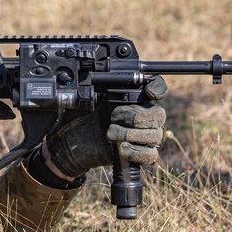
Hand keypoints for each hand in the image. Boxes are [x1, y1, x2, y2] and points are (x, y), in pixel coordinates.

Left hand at [43, 76, 166, 180]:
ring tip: (110, 133)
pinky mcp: (140, 155)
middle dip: (136, 116)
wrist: (73, 142)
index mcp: (134, 98)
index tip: (148, 91)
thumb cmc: (82, 117)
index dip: (157, 89)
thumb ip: (101, 86)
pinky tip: (122, 149)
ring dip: (131, 134)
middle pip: (158, 114)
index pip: (157, 89)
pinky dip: (137, 152)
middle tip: (113, 116)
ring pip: (155, 135)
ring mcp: (144, 136)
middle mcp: (143, 116)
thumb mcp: (89, 98)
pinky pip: (151, 154)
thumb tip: (105, 76)